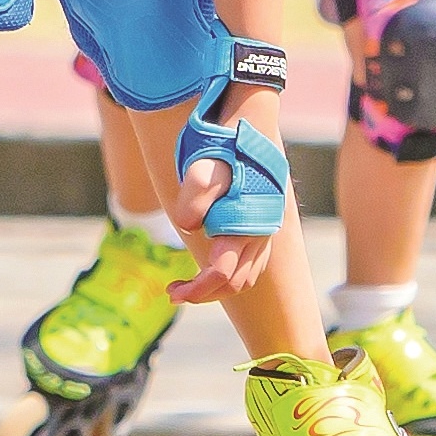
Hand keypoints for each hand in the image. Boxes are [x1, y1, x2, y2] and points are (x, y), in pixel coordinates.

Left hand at [167, 161, 279, 297]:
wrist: (248, 141)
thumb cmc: (224, 155)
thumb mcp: (204, 170)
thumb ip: (194, 197)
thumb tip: (188, 226)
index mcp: (245, 228)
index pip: (222, 273)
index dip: (197, 289)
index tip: (172, 292)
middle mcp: (259, 237)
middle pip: (234, 284)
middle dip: (203, 294)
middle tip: (173, 293)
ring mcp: (264, 237)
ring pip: (245, 279)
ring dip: (217, 289)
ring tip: (187, 286)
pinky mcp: (262, 234)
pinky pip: (250, 269)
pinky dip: (229, 278)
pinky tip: (209, 271)